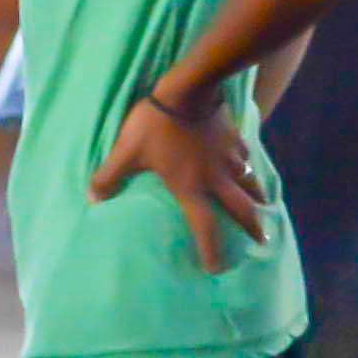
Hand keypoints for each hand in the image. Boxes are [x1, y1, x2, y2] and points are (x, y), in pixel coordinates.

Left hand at [88, 89, 272, 271]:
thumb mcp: (127, 152)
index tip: (217, 268)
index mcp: (191, 188)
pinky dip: (248, 166)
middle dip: (253, 227)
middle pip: (241, 209)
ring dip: (257, 197)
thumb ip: (110, 176)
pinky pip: (246, 157)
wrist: (189, 89)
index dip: (212, 250)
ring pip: (249, 182)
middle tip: (263, 239)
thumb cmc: (156, 125)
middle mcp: (216, 179)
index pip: (205, 227)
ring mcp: (229, 157)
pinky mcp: (235, 138)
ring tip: (265, 205)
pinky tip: (247, 164)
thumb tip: (92, 199)